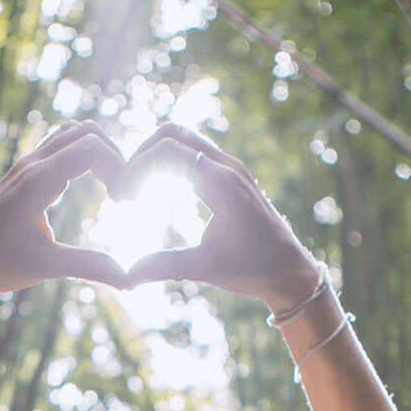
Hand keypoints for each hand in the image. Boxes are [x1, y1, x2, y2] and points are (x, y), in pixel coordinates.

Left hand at [0, 119, 129, 300]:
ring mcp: (27, 164)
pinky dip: (83, 155)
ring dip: (99, 152)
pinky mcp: (26, 171)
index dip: (118, 167)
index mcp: (37, 181)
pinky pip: (61, 145)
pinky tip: (87, 188)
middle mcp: (31, 164)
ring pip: (73, 132)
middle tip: (121, 195)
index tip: (122, 202)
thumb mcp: (46, 267)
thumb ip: (89, 266)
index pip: (91, 148)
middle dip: (114, 157)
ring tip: (110, 187)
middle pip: (87, 132)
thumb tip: (129, 280)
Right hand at [120, 125, 320, 309]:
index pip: (167, 153)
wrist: (290, 269)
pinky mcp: (231, 174)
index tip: (120, 199)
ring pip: (183, 139)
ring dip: (154, 156)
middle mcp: (227, 167)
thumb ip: (165, 265)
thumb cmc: (253, 269)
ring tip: (136, 190)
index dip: (135, 169)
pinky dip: (169, 161)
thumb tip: (125, 277)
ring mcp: (231, 167)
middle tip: (124, 190)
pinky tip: (156, 190)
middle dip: (140, 155)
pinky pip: (194, 152)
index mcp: (222, 184)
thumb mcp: (205, 268)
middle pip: (172, 134)